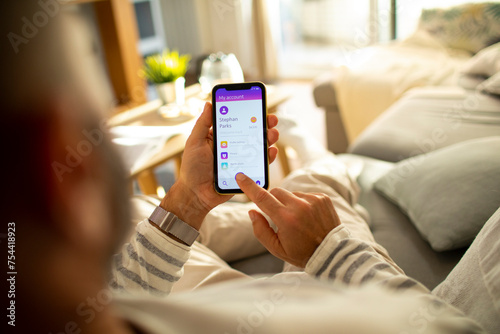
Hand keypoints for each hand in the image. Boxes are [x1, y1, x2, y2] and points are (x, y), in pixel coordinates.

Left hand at [160, 102, 278, 229]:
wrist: (196, 194)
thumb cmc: (192, 168)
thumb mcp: (195, 142)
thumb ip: (202, 124)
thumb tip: (209, 103)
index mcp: (223, 136)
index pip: (239, 121)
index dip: (250, 113)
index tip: (259, 105)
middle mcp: (235, 146)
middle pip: (253, 132)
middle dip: (265, 124)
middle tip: (271, 119)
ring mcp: (242, 159)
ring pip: (260, 146)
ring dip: (269, 138)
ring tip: (272, 134)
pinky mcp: (247, 173)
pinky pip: (260, 164)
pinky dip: (268, 157)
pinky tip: (271, 151)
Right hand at [235, 173, 340, 267]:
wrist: (332, 253)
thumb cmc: (301, 253)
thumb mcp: (276, 248)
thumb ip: (260, 230)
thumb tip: (252, 211)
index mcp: (286, 219)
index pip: (262, 198)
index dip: (249, 187)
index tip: (241, 176)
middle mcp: (300, 206)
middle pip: (275, 192)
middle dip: (272, 201)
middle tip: (279, 217)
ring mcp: (313, 200)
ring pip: (290, 193)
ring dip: (289, 203)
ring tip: (298, 220)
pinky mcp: (322, 197)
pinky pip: (304, 194)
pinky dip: (302, 203)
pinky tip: (308, 217)